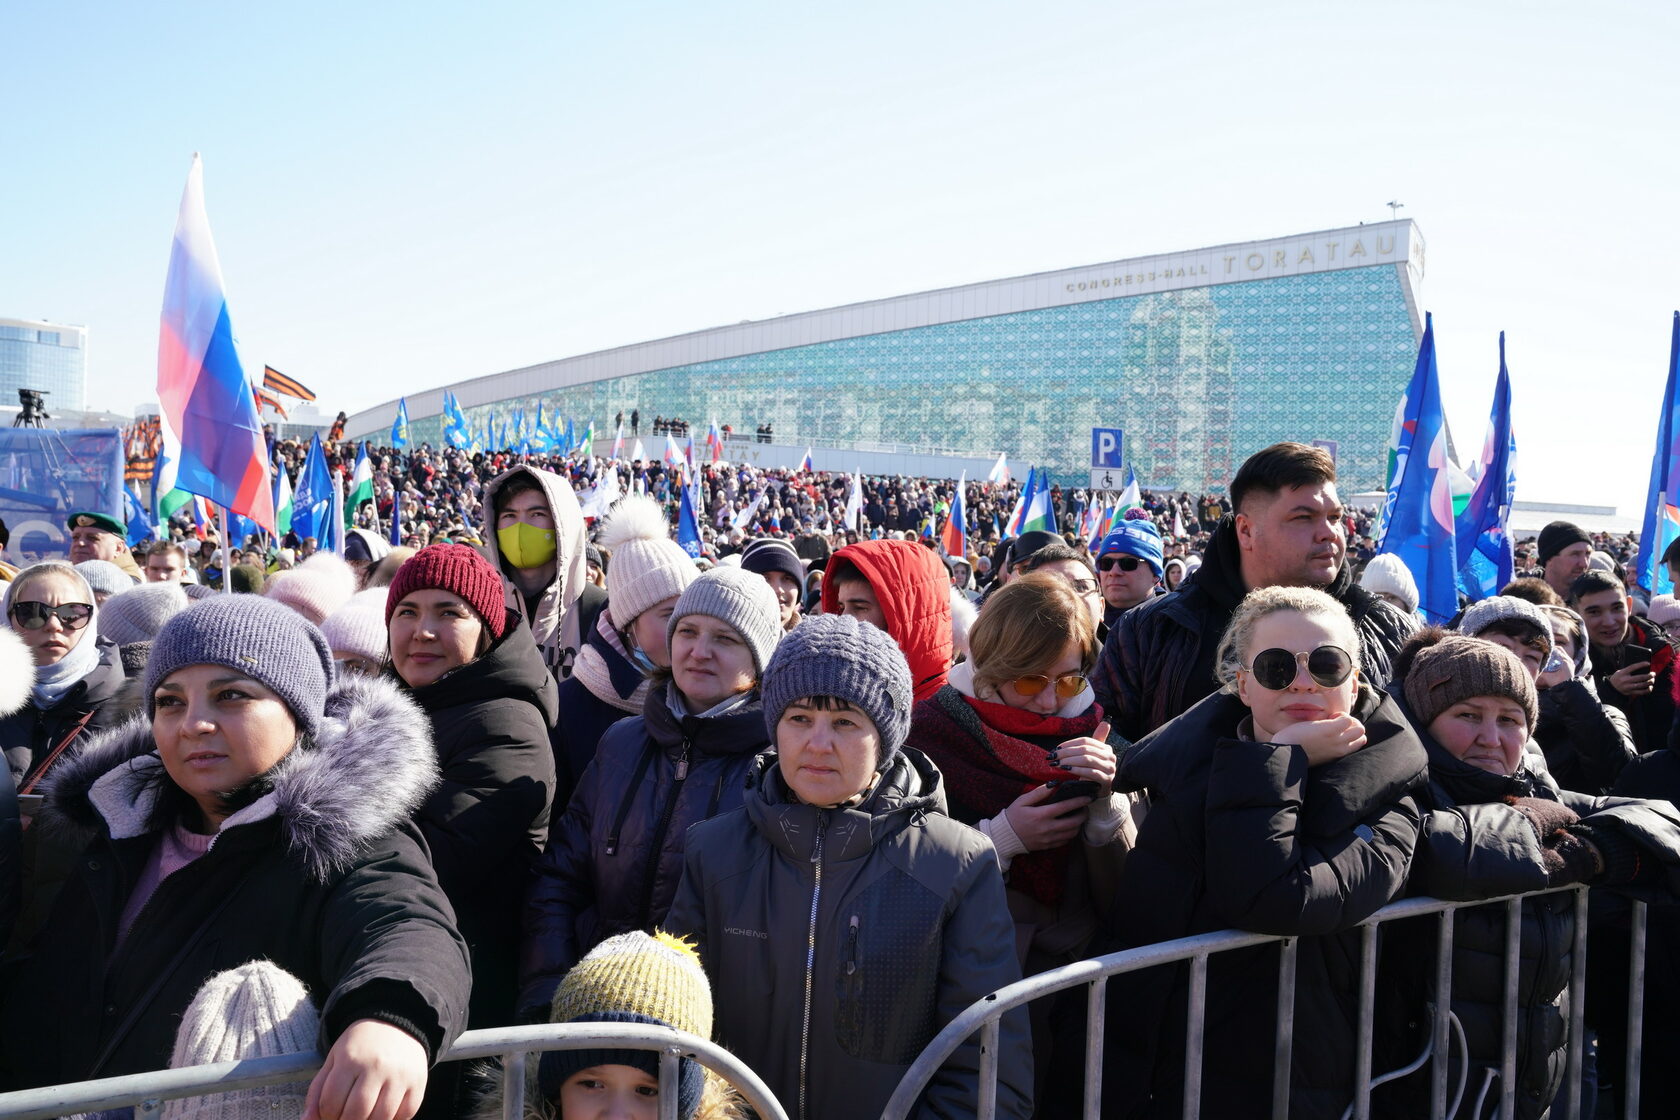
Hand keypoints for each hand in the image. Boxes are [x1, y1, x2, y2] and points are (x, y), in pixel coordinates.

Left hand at [303, 1019, 428, 1119]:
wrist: (396, 1024)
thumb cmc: (359, 1047)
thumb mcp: (334, 1060)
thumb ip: (318, 1091)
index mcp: (350, 1059)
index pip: (331, 1102)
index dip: (326, 1115)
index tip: (330, 1113)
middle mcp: (376, 1066)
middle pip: (356, 1113)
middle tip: (346, 1117)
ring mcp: (400, 1075)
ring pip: (381, 1118)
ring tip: (363, 1116)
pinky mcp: (418, 1082)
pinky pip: (406, 1114)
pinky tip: (383, 1112)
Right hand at [1003, 783, 1089, 850]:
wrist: (1006, 836)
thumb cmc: (1013, 816)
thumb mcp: (1022, 801)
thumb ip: (1038, 793)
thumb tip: (1053, 785)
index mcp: (1041, 815)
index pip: (1066, 806)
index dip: (1079, 801)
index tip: (1088, 797)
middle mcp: (1048, 828)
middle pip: (1074, 822)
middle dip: (1084, 814)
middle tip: (1086, 808)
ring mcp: (1049, 839)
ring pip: (1072, 833)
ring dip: (1079, 824)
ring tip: (1079, 816)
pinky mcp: (1049, 846)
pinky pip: (1066, 841)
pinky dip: (1071, 834)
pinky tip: (1070, 827)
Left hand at [1048, 721, 1115, 794]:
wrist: (1099, 793)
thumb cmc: (1092, 773)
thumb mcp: (1092, 756)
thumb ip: (1093, 742)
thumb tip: (1105, 722)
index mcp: (1106, 748)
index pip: (1085, 741)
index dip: (1069, 744)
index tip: (1056, 749)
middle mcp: (1110, 757)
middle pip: (1084, 750)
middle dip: (1065, 752)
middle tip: (1052, 756)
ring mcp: (1110, 769)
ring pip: (1086, 760)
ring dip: (1068, 761)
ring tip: (1056, 763)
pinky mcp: (1107, 780)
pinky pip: (1090, 772)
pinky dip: (1076, 770)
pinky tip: (1065, 770)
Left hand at [1271, 713, 1366, 767]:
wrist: (1286, 753)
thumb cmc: (1296, 751)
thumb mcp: (1317, 751)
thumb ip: (1326, 744)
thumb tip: (1325, 734)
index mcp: (1338, 755)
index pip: (1358, 743)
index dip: (1349, 733)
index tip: (1334, 731)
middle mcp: (1341, 749)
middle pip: (1362, 735)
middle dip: (1351, 725)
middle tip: (1334, 723)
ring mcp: (1338, 739)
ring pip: (1360, 728)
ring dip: (1348, 720)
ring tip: (1332, 720)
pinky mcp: (1331, 730)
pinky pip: (1347, 719)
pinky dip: (1340, 715)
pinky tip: (1327, 718)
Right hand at [1609, 661, 1655, 697]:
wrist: (1611, 688)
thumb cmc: (1617, 678)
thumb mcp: (1620, 672)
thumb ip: (1629, 670)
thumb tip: (1641, 667)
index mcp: (1623, 673)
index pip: (1633, 667)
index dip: (1641, 665)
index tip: (1648, 663)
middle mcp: (1625, 680)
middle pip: (1641, 677)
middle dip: (1650, 675)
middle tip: (1653, 674)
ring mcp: (1628, 687)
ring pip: (1642, 685)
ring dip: (1650, 682)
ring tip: (1653, 680)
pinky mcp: (1630, 692)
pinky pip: (1641, 692)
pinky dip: (1648, 690)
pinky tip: (1650, 687)